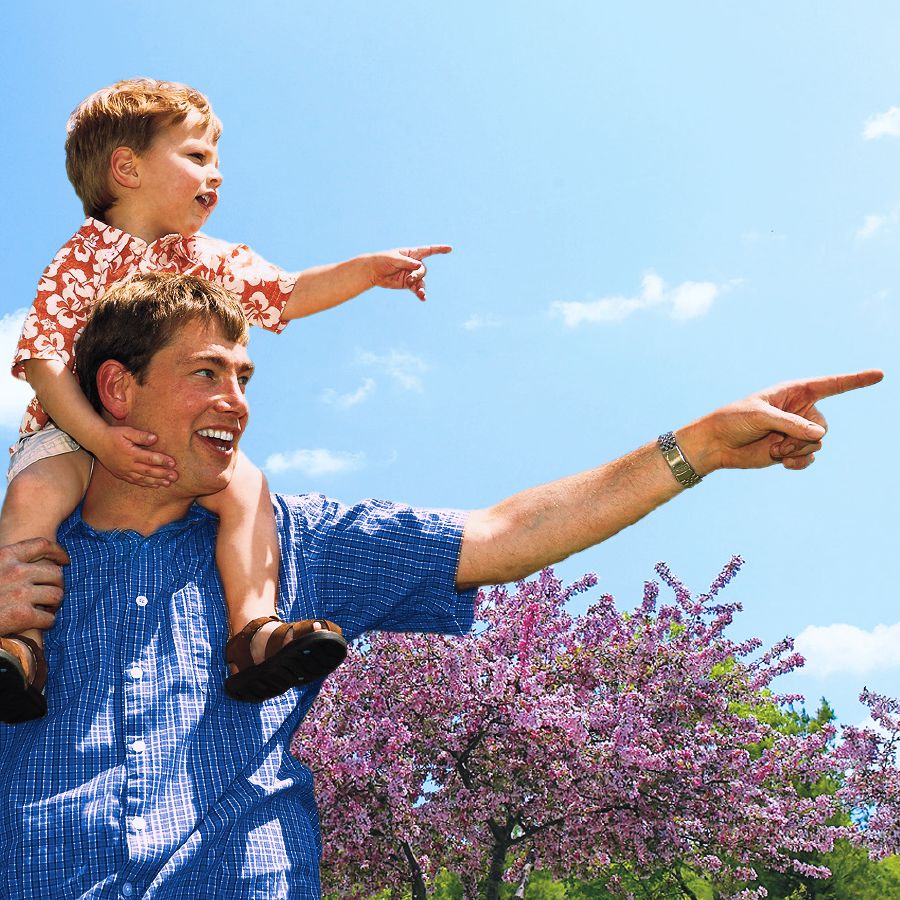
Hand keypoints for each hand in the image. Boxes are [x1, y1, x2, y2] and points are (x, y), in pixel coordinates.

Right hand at [0, 538, 68, 631]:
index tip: (64, 560)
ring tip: (46, 608)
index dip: (58, 552)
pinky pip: (49, 617)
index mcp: (6, 556)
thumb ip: (8, 561)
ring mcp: (21, 593)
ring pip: (57, 595)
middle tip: (51, 594)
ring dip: (54, 604)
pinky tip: (39, 623)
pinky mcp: (23, 615)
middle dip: (57, 584)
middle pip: (56, 573)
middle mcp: (16, 572)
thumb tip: (29, 558)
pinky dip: (47, 622)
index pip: (43, 545)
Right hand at [96, 426, 177, 486]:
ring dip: (156, 481)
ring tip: (168, 483)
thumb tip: (155, 438)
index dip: (162, 461)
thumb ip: (141, 435)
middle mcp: (127, 464)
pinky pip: (135, 481)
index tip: (173, 463)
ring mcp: (124, 471)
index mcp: (130, 453)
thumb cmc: (114, 435)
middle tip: (175, 476)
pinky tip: (155, 485)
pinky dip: (146, 484)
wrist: (97, 442)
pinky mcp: (121, 474)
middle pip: (148, 471)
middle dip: (163, 474)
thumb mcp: (127, 431)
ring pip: (142, 478)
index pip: (149, 458)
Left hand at [367, 246, 452, 300]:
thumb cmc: (382, 260)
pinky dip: (420, 294)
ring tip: (419, 293)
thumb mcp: (394, 259)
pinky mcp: (409, 284)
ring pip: (421, 281)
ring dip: (420, 286)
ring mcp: (412, 274)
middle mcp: (414, 264)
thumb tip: (419, 266)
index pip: (428, 250)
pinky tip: (423, 298)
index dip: (439, 249)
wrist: (373, 272)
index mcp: (412, 253)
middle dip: (418, 275)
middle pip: (423, 270)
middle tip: (409, 279)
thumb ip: (407, 262)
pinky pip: (417, 289)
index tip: (449, 249)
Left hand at [685, 370, 883, 472]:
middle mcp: (800, 410)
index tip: (879, 375)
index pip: (830, 385)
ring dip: (796, 450)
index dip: (855, 380)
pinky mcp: (790, 450)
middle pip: (824, 426)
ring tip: (773, 449)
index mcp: (794, 392)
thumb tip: (820, 434)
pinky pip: (810, 458)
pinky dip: (798, 462)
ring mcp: (796, 431)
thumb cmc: (734, 420)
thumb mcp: (761, 416)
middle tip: (778, 440)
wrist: (717, 444)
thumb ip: (791, 424)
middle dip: (803, 437)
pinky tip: (782, 463)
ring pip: (817, 443)